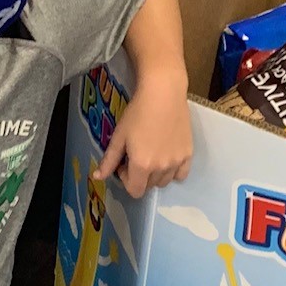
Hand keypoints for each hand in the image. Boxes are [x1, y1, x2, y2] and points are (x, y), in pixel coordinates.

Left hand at [94, 72, 192, 198]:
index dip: (126, 180)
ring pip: (164, 181)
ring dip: (156, 174)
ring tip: (153, 154)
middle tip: (138, 155)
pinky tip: (167, 158)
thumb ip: (109, 160)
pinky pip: (181, 175)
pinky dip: (173, 172)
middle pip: (149, 186)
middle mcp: (160, 168)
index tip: (125, 164)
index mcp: (141, 165)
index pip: (135, 191)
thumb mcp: (119, 136)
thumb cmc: (137, 113)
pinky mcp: (188, 154)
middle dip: (140, 176)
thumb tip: (97, 177)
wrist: (164, 94)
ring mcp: (176, 162)